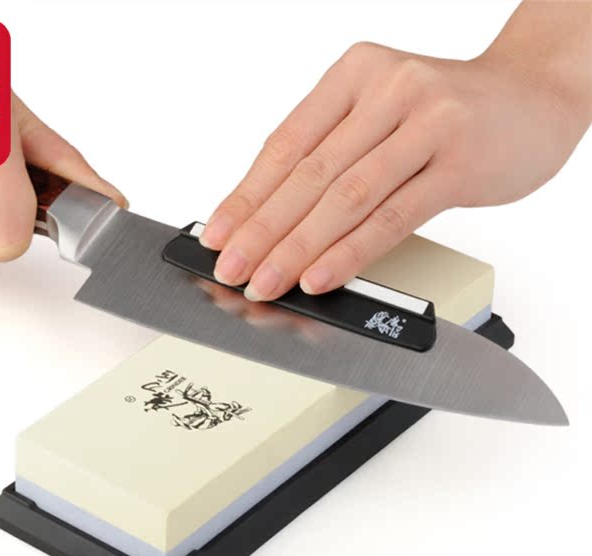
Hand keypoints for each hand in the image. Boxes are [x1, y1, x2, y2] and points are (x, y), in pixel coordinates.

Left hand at [201, 7, 591, 300]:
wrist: (535, 94)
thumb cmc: (449, 112)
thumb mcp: (380, 113)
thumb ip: (332, 152)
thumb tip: (270, 215)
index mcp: (354, 76)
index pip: (285, 146)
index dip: (245, 197)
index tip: (218, 237)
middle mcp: (386, 90)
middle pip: (307, 175)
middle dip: (261, 231)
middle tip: (232, 270)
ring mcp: (426, 124)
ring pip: (345, 197)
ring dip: (297, 248)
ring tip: (266, 282)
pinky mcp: (458, 164)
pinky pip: (392, 216)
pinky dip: (351, 251)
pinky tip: (321, 277)